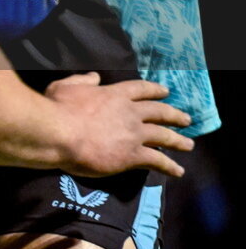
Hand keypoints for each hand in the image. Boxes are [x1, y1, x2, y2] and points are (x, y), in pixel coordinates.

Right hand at [46, 72, 193, 177]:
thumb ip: (83, 81)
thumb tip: (95, 77)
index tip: (165, 91)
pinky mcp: (132, 156)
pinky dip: (170, 166)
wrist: (60, 133)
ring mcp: (133, 134)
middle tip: (186, 119)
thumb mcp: (66, 86)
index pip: (140, 89)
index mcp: (114, 94)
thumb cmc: (59, 108)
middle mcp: (129, 112)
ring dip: (178, 140)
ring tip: (189, 144)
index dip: (154, 90)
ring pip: (163, 136)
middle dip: (174, 115)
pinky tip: (178, 171)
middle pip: (159, 112)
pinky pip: (157, 161)